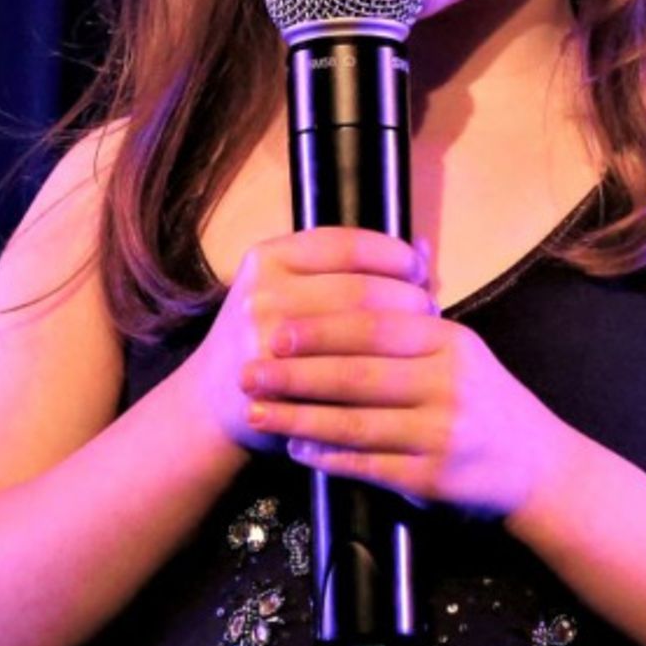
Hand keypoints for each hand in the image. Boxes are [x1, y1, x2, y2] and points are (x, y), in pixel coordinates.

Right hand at [185, 227, 436, 457]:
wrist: (215, 400)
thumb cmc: (271, 334)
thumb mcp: (294, 285)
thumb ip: (353, 266)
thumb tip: (424, 249)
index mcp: (269, 257)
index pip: (349, 245)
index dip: (394, 255)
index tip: (418, 270)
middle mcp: (262, 294)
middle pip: (360, 290)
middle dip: (407, 299)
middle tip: (430, 309)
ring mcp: (266, 341)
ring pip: (360, 333)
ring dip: (403, 336)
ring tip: (423, 338)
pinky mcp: (278, 386)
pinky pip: (348, 374)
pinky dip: (383, 370)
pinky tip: (402, 370)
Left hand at [237, 234, 570, 520]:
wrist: (537, 465)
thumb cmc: (484, 400)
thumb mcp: (462, 348)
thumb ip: (418, 314)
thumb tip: (403, 253)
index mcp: (451, 341)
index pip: (376, 325)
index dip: (320, 328)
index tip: (274, 329)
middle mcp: (449, 383)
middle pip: (358, 373)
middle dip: (296, 372)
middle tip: (249, 371)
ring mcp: (442, 433)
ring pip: (357, 422)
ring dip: (299, 417)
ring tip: (258, 412)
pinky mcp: (433, 478)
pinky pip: (369, 464)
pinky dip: (328, 457)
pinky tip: (297, 449)